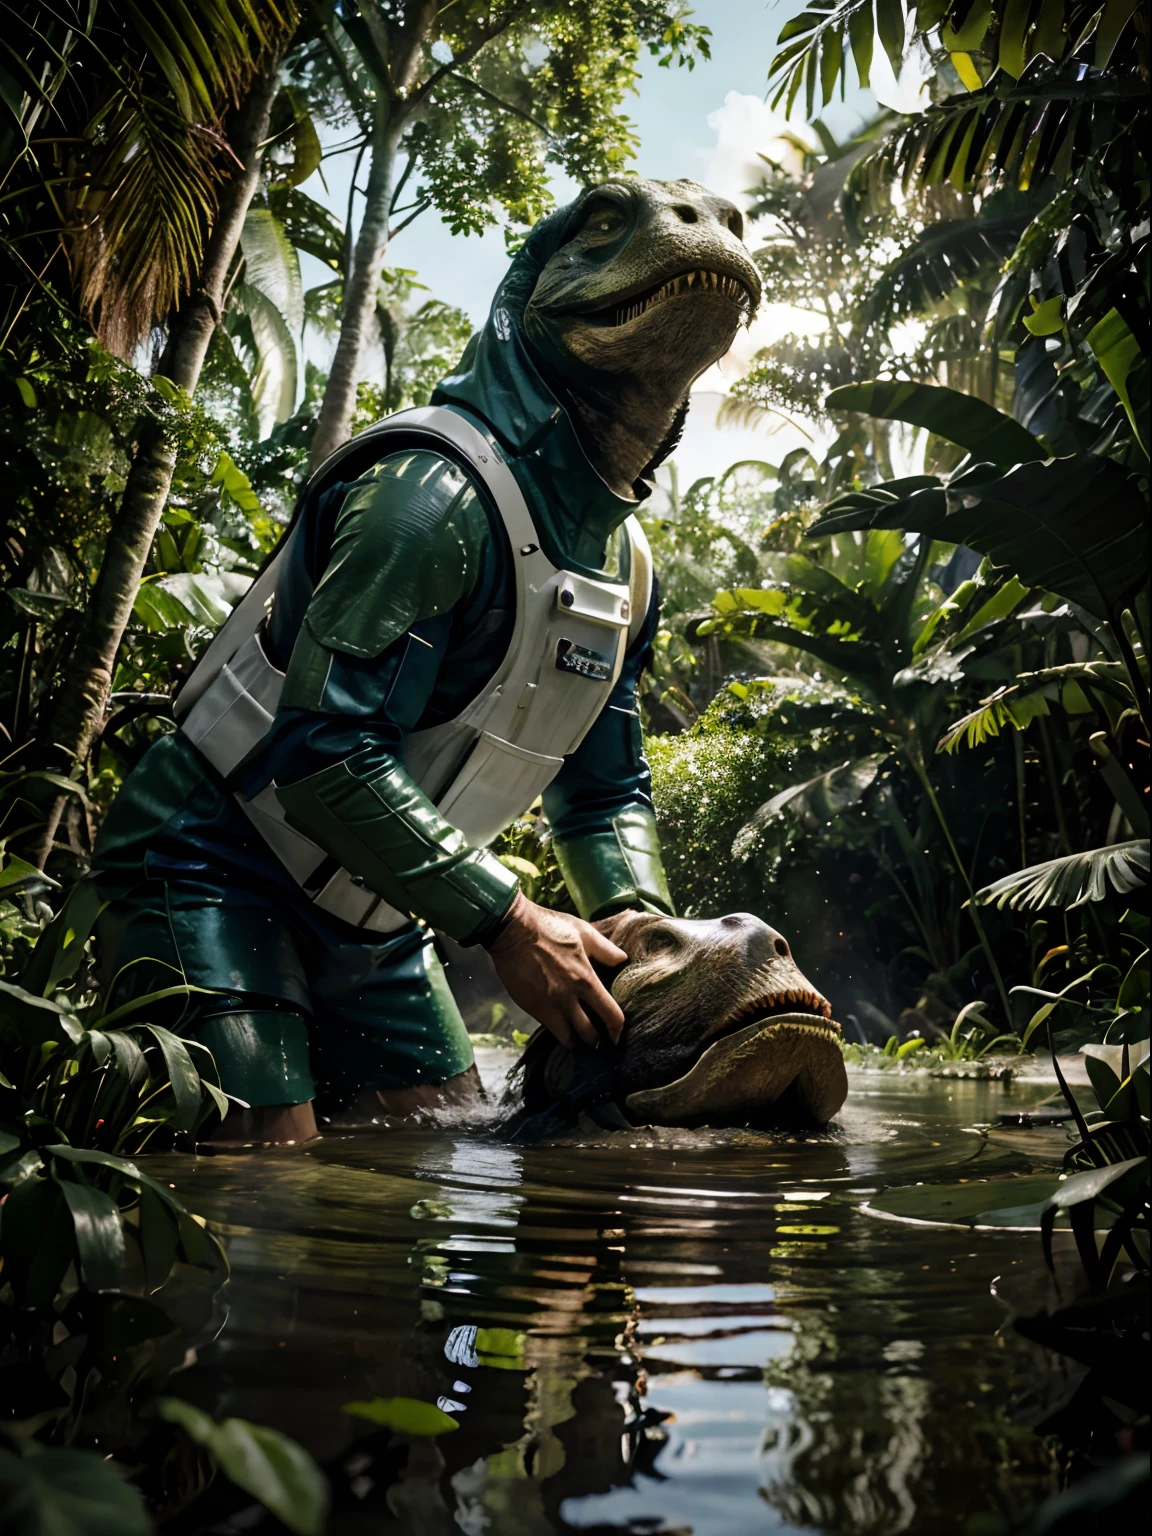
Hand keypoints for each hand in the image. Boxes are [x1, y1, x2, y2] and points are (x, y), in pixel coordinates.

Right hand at [485, 891, 627, 1049]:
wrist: (512, 930)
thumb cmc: (549, 927)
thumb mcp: (583, 932)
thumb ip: (606, 950)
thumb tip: (623, 960)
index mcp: (585, 979)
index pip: (611, 1015)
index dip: (617, 1030)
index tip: (616, 1034)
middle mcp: (568, 998)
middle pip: (589, 1034)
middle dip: (596, 1040)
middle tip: (598, 1039)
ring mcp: (549, 1005)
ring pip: (568, 1038)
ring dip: (576, 1041)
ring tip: (579, 1038)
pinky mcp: (532, 1007)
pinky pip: (549, 1029)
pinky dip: (558, 1032)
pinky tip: (561, 1027)